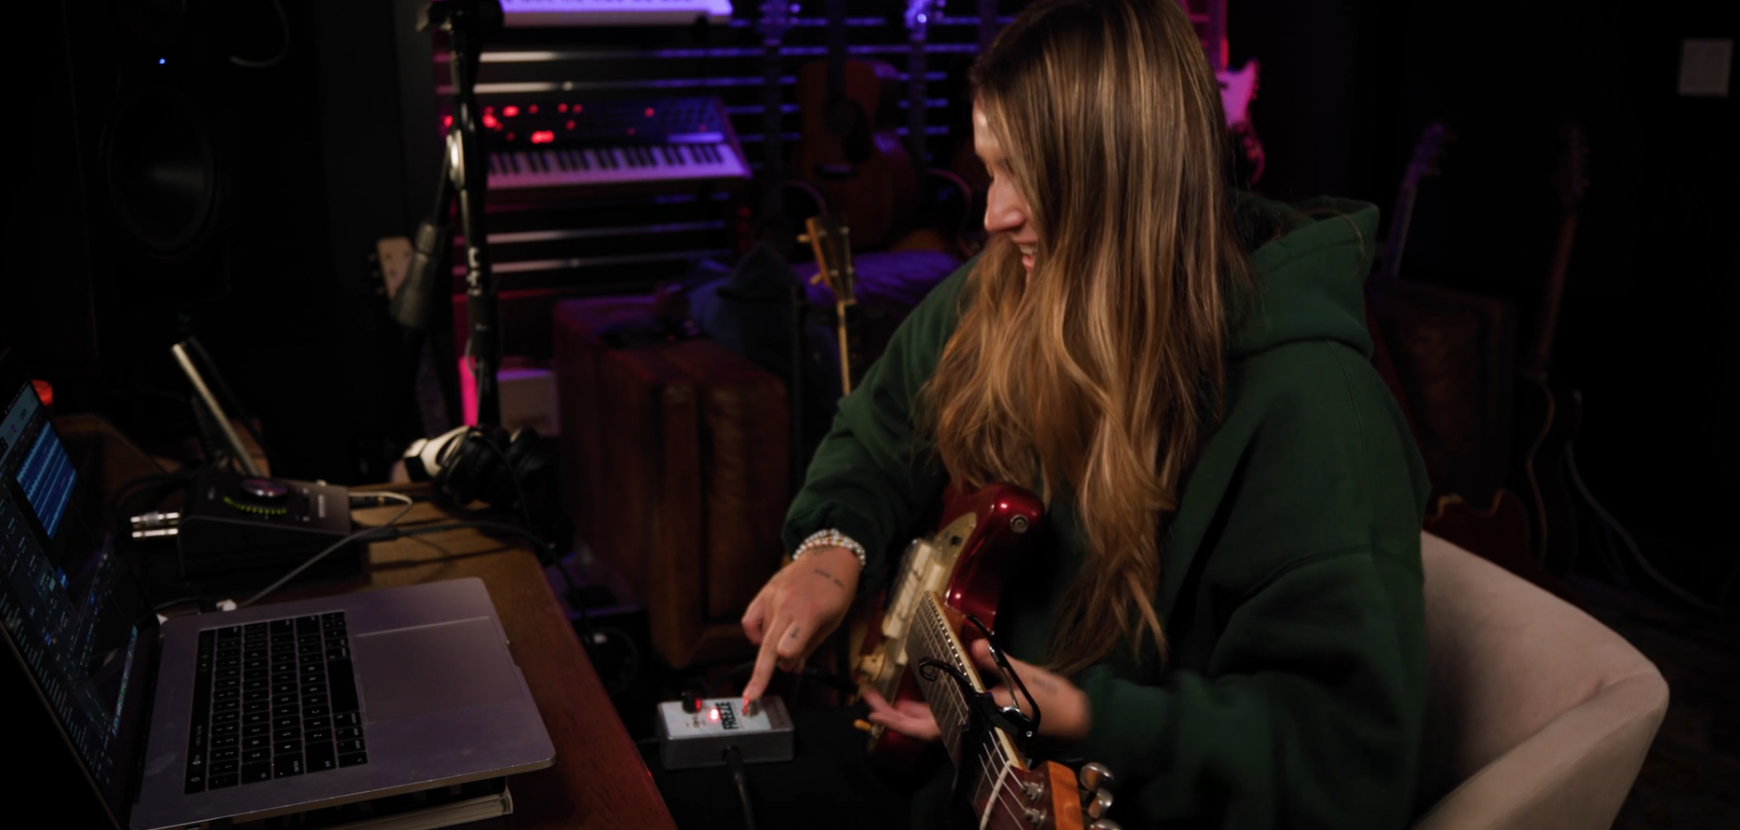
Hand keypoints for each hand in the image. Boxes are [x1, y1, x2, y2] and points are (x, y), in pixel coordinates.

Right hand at [740, 546, 859, 702]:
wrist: (829, 556)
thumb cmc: (836, 591)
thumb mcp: (832, 623)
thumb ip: (808, 647)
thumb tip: (789, 668)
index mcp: (808, 614)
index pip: (788, 648)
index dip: (789, 662)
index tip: (791, 669)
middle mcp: (786, 606)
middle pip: (768, 647)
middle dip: (760, 675)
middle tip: (752, 696)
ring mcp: (772, 598)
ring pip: (763, 637)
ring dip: (773, 647)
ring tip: (789, 639)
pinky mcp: (764, 593)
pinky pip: (750, 621)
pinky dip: (756, 634)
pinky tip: (767, 635)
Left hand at [864, 640, 1091, 742]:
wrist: (1074, 716)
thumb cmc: (1051, 701)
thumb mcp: (1025, 678)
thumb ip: (998, 664)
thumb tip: (976, 645)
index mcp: (977, 720)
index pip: (929, 728)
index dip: (899, 721)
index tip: (875, 710)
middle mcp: (970, 723)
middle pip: (922, 727)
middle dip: (892, 715)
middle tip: (866, 697)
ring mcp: (973, 720)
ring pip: (930, 722)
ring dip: (905, 711)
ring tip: (881, 696)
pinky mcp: (980, 713)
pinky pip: (945, 713)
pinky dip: (926, 705)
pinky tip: (914, 694)